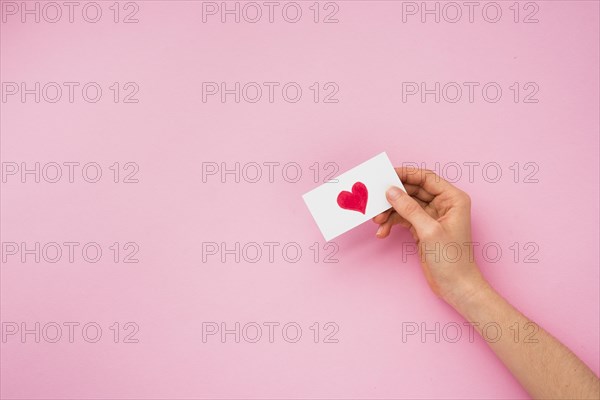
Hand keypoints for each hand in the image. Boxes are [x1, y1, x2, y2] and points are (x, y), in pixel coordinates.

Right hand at [373, 167, 486, 307]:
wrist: (456, 287)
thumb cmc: (452, 260)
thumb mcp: (429, 231)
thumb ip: (409, 209)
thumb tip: (391, 191)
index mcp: (453, 199)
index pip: (426, 178)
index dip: (406, 175)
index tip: (386, 175)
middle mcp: (444, 204)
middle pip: (413, 190)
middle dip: (394, 197)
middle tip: (376, 200)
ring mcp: (432, 216)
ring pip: (406, 205)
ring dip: (390, 212)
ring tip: (378, 222)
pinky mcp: (423, 228)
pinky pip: (404, 218)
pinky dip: (392, 223)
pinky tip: (383, 232)